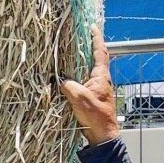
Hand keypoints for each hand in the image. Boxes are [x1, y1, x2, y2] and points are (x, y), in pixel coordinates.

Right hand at [57, 29, 120, 144]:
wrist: (102, 136)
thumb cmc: (96, 116)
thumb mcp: (79, 98)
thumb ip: (68, 86)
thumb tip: (60, 80)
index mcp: (101, 76)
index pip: (100, 52)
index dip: (96, 39)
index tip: (92, 27)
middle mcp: (101, 80)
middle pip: (94, 59)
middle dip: (87, 47)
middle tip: (77, 37)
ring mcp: (97, 89)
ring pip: (88, 71)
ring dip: (80, 62)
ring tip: (69, 54)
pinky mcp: (92, 98)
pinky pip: (83, 82)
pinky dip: (76, 76)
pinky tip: (67, 77)